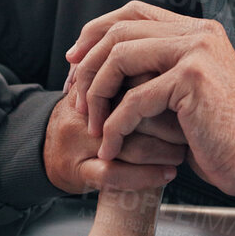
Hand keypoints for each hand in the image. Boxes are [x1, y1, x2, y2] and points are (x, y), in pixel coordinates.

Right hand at [42, 84, 186, 195]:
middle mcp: (84, 110)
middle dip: (173, 122)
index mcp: (93, 84)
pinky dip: (146, 176)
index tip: (190, 96)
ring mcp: (79, 141)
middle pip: (136, 111)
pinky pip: (113, 174)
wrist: (42, 149)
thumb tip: (179, 59)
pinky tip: (167, 175)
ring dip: (166, 152)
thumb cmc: (88, 118)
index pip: (135, 77)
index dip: (167, 87)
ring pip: (130, 145)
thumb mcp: (104, 87)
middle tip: (192, 128)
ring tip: (182, 153)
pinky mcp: (77, 169)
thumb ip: (134, 73)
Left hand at [63, 1, 234, 202]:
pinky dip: (115, 126)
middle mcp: (198, 33)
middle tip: (74, 99)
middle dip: (87, 67)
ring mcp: (196, 51)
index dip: (95, 33)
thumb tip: (99, 61)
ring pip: (119, 59)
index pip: (132, 13)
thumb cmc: (218, 135)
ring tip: (93, 127)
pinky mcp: (192, 78)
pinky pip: (134, 98)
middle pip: (119, 32)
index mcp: (196, 30)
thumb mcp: (182, 93)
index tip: (74, 61)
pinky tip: (110, 147)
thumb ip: (153, 69)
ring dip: (96, 96)